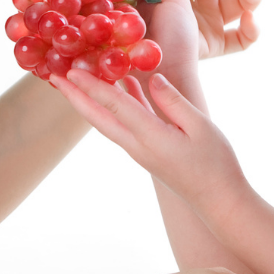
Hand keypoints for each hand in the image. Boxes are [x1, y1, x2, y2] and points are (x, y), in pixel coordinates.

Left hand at [52, 66, 243, 215]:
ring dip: (90, 101)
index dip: (92, 86)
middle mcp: (138, 145)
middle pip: (99, 118)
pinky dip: (118, 104)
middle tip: (54, 77)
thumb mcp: (201, 127)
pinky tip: (122, 85)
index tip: (72, 71)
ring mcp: (140, 150)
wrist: (219, 202)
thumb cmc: (216, 164)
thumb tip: (152, 78)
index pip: (114, 106)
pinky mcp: (148, 151)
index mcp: (150, 138)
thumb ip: (174, 102)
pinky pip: (126, 123)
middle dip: (75, 97)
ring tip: (77, 80)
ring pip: (108, 121)